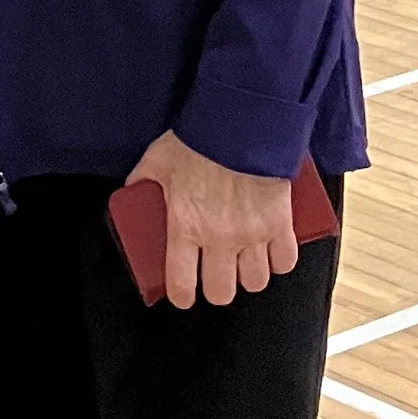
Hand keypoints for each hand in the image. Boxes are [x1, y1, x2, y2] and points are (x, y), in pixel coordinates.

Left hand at [128, 128, 298, 309]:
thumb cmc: (198, 139)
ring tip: (243, 264)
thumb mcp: (157, 160)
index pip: (181, 284)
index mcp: (185, 227)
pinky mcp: (280, 224)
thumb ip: (143, 180)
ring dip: (248, 276)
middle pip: (221, 291)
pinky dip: (280, 261)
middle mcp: (219, 239)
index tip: (184, 295)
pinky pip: (285, 261)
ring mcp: (252, 234)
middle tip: (215, 275)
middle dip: (217, 288)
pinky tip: (272, 253)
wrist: (240, 122)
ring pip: (255, 282)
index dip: (182, 296)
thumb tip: (132, 190)